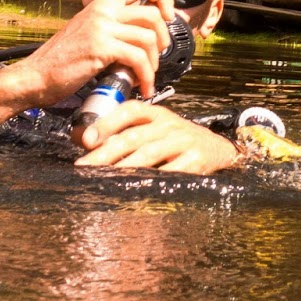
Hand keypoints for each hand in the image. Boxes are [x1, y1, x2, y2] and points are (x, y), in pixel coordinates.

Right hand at [0, 0, 174, 119]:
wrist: (34, 76)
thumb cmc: (61, 60)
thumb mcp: (89, 31)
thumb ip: (114, 27)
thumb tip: (145, 33)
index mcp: (102, 3)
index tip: (168, 16)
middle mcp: (103, 11)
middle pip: (153, 13)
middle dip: (164, 38)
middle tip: (158, 55)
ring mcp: (101, 29)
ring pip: (148, 37)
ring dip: (154, 62)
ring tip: (147, 76)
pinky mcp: (100, 49)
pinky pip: (137, 59)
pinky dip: (146, 76)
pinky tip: (142, 86)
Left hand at [73, 102, 240, 172]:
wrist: (217, 148)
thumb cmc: (177, 140)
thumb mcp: (154, 129)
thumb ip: (123, 132)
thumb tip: (82, 140)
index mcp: (156, 114)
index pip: (130, 110)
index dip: (107, 122)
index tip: (85, 138)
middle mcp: (168, 124)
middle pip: (133, 137)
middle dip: (105, 152)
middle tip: (83, 166)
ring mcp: (182, 141)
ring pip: (148, 154)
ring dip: (123, 167)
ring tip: (103, 178)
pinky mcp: (194, 160)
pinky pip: (168, 172)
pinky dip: (151, 181)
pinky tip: (135, 190)